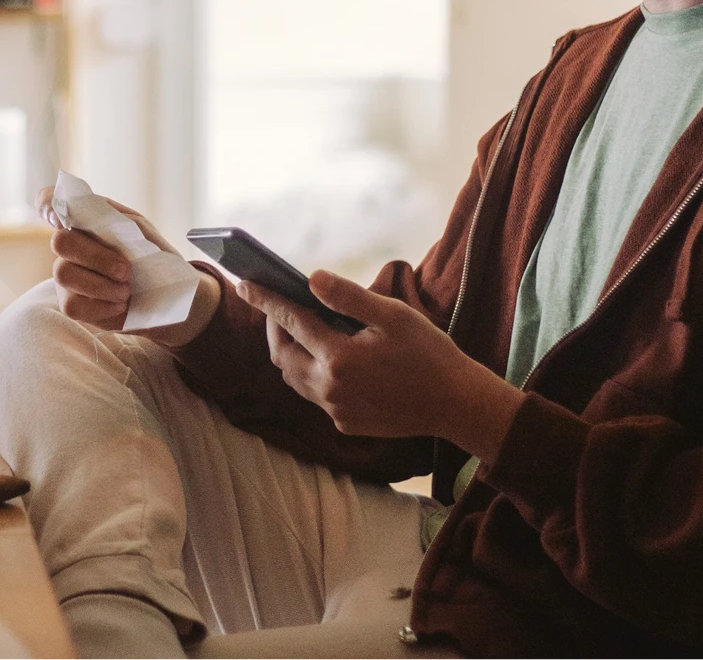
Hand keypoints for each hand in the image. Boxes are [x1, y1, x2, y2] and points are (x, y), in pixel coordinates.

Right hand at [36, 186, 217, 341]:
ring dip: (101, 284)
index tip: (62, 219)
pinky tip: (119, 304)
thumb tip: (92, 215)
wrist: (170, 298)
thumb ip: (116, 221)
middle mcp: (72, 244)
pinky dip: (100, 306)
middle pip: (60, 242)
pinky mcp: (72, 304)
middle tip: (125, 270)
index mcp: (87, 220)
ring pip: (63, 274)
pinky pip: (71, 304)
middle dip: (95, 257)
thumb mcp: (143, 233)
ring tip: (127, 290)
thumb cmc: (154, 259)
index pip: (49, 201)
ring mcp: (67, 274)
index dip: (46, 205)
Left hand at [237, 269, 521, 459]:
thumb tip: (312, 278)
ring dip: (290, 353)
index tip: (246, 283)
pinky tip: (329, 359)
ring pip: (293, 379)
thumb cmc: (429, 354)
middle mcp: (329, 387)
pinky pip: (314, 396)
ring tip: (300, 330)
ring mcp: (335, 409)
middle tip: (279, 308)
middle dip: (274, 329)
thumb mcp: (393, 316)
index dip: (266, 300)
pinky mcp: (344, 423)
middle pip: (281, 355)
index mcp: (339, 357)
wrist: (456, 404)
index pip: (290, 321)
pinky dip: (311, 374)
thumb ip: (349, 298)